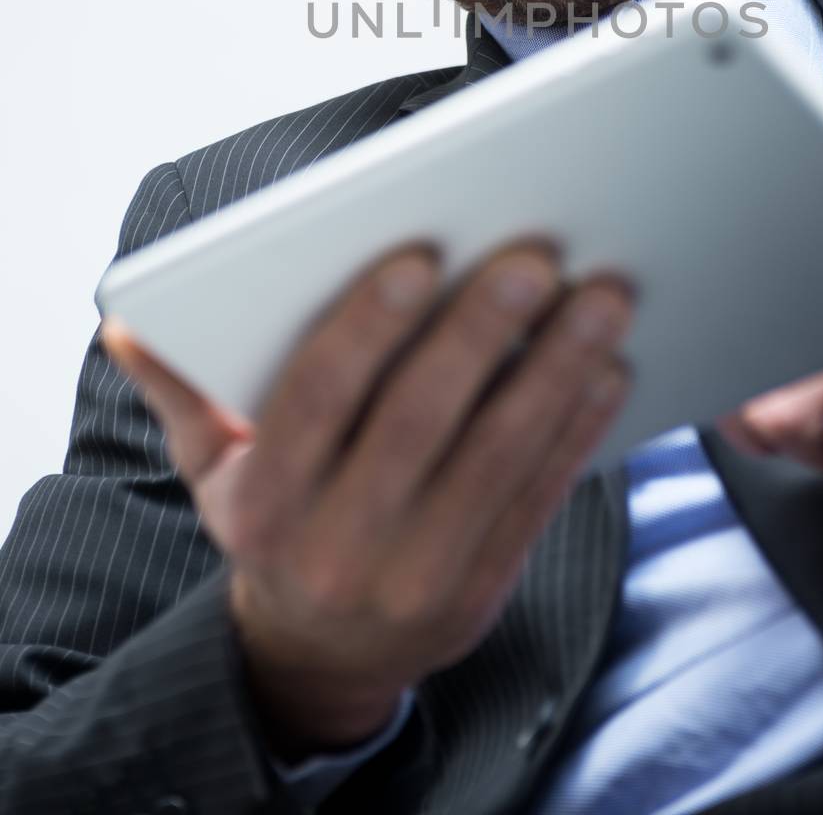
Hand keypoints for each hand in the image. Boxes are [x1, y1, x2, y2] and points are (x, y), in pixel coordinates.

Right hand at [102, 239, 632, 754]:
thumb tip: (129, 323)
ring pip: (496, 459)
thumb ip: (181, 389)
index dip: (367, 327)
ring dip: (555, 371)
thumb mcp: (208, 468)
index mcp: (263, 501)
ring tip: (600, 297)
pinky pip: (537, 503)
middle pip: (419, 423)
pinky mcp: (481, 590)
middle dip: (480, 333)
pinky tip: (607, 368)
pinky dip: (579, 432)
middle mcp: (337, 544)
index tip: (419, 256)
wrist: (320, 654)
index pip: (316, 399)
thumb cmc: (272, 523)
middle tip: (533, 257)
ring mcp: (416, 576)